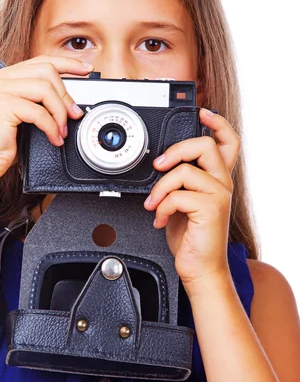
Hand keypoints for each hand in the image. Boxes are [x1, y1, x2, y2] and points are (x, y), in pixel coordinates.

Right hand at [0, 55, 92, 183]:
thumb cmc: (0, 142)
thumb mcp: (24, 116)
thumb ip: (39, 102)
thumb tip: (71, 104)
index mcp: (7, 77)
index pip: (42, 61)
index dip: (68, 63)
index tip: (86, 69)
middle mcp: (2, 79)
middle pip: (48, 72)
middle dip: (66, 95)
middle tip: (73, 115)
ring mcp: (0, 90)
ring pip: (45, 89)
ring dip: (60, 113)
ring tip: (61, 130)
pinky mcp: (2, 106)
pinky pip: (39, 112)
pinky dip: (51, 127)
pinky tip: (54, 138)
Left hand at [143, 108, 240, 291]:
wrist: (199, 268)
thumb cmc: (191, 237)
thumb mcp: (183, 203)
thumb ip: (179, 181)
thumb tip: (161, 164)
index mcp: (216, 179)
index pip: (228, 142)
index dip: (217, 123)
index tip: (202, 112)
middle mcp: (222, 184)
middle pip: (205, 144)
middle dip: (175, 150)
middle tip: (159, 166)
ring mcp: (218, 195)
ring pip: (184, 170)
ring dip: (160, 187)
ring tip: (154, 204)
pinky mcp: (210, 209)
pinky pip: (177, 194)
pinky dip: (162, 206)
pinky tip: (160, 219)